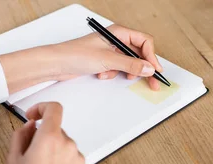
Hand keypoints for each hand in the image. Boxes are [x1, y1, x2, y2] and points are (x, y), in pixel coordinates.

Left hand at [0, 25, 162, 92]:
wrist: (57, 63)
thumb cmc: (75, 54)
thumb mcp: (108, 60)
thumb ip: (131, 64)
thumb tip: (149, 68)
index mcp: (119, 32)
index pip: (144, 41)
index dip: (152, 56)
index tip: (155, 70)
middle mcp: (116, 40)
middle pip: (139, 54)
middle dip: (142, 68)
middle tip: (152, 82)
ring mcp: (110, 51)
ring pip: (128, 63)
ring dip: (123, 72)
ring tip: (114, 74)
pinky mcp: (104, 61)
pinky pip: (118, 69)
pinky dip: (112, 74)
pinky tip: (102, 74)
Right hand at [6, 102, 89, 163]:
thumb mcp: (13, 160)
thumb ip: (21, 135)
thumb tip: (30, 126)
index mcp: (50, 139)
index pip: (54, 109)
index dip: (42, 107)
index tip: (34, 115)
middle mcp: (69, 146)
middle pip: (58, 131)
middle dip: (45, 138)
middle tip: (31, 155)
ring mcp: (79, 160)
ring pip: (66, 147)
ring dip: (55, 153)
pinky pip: (73, 161)